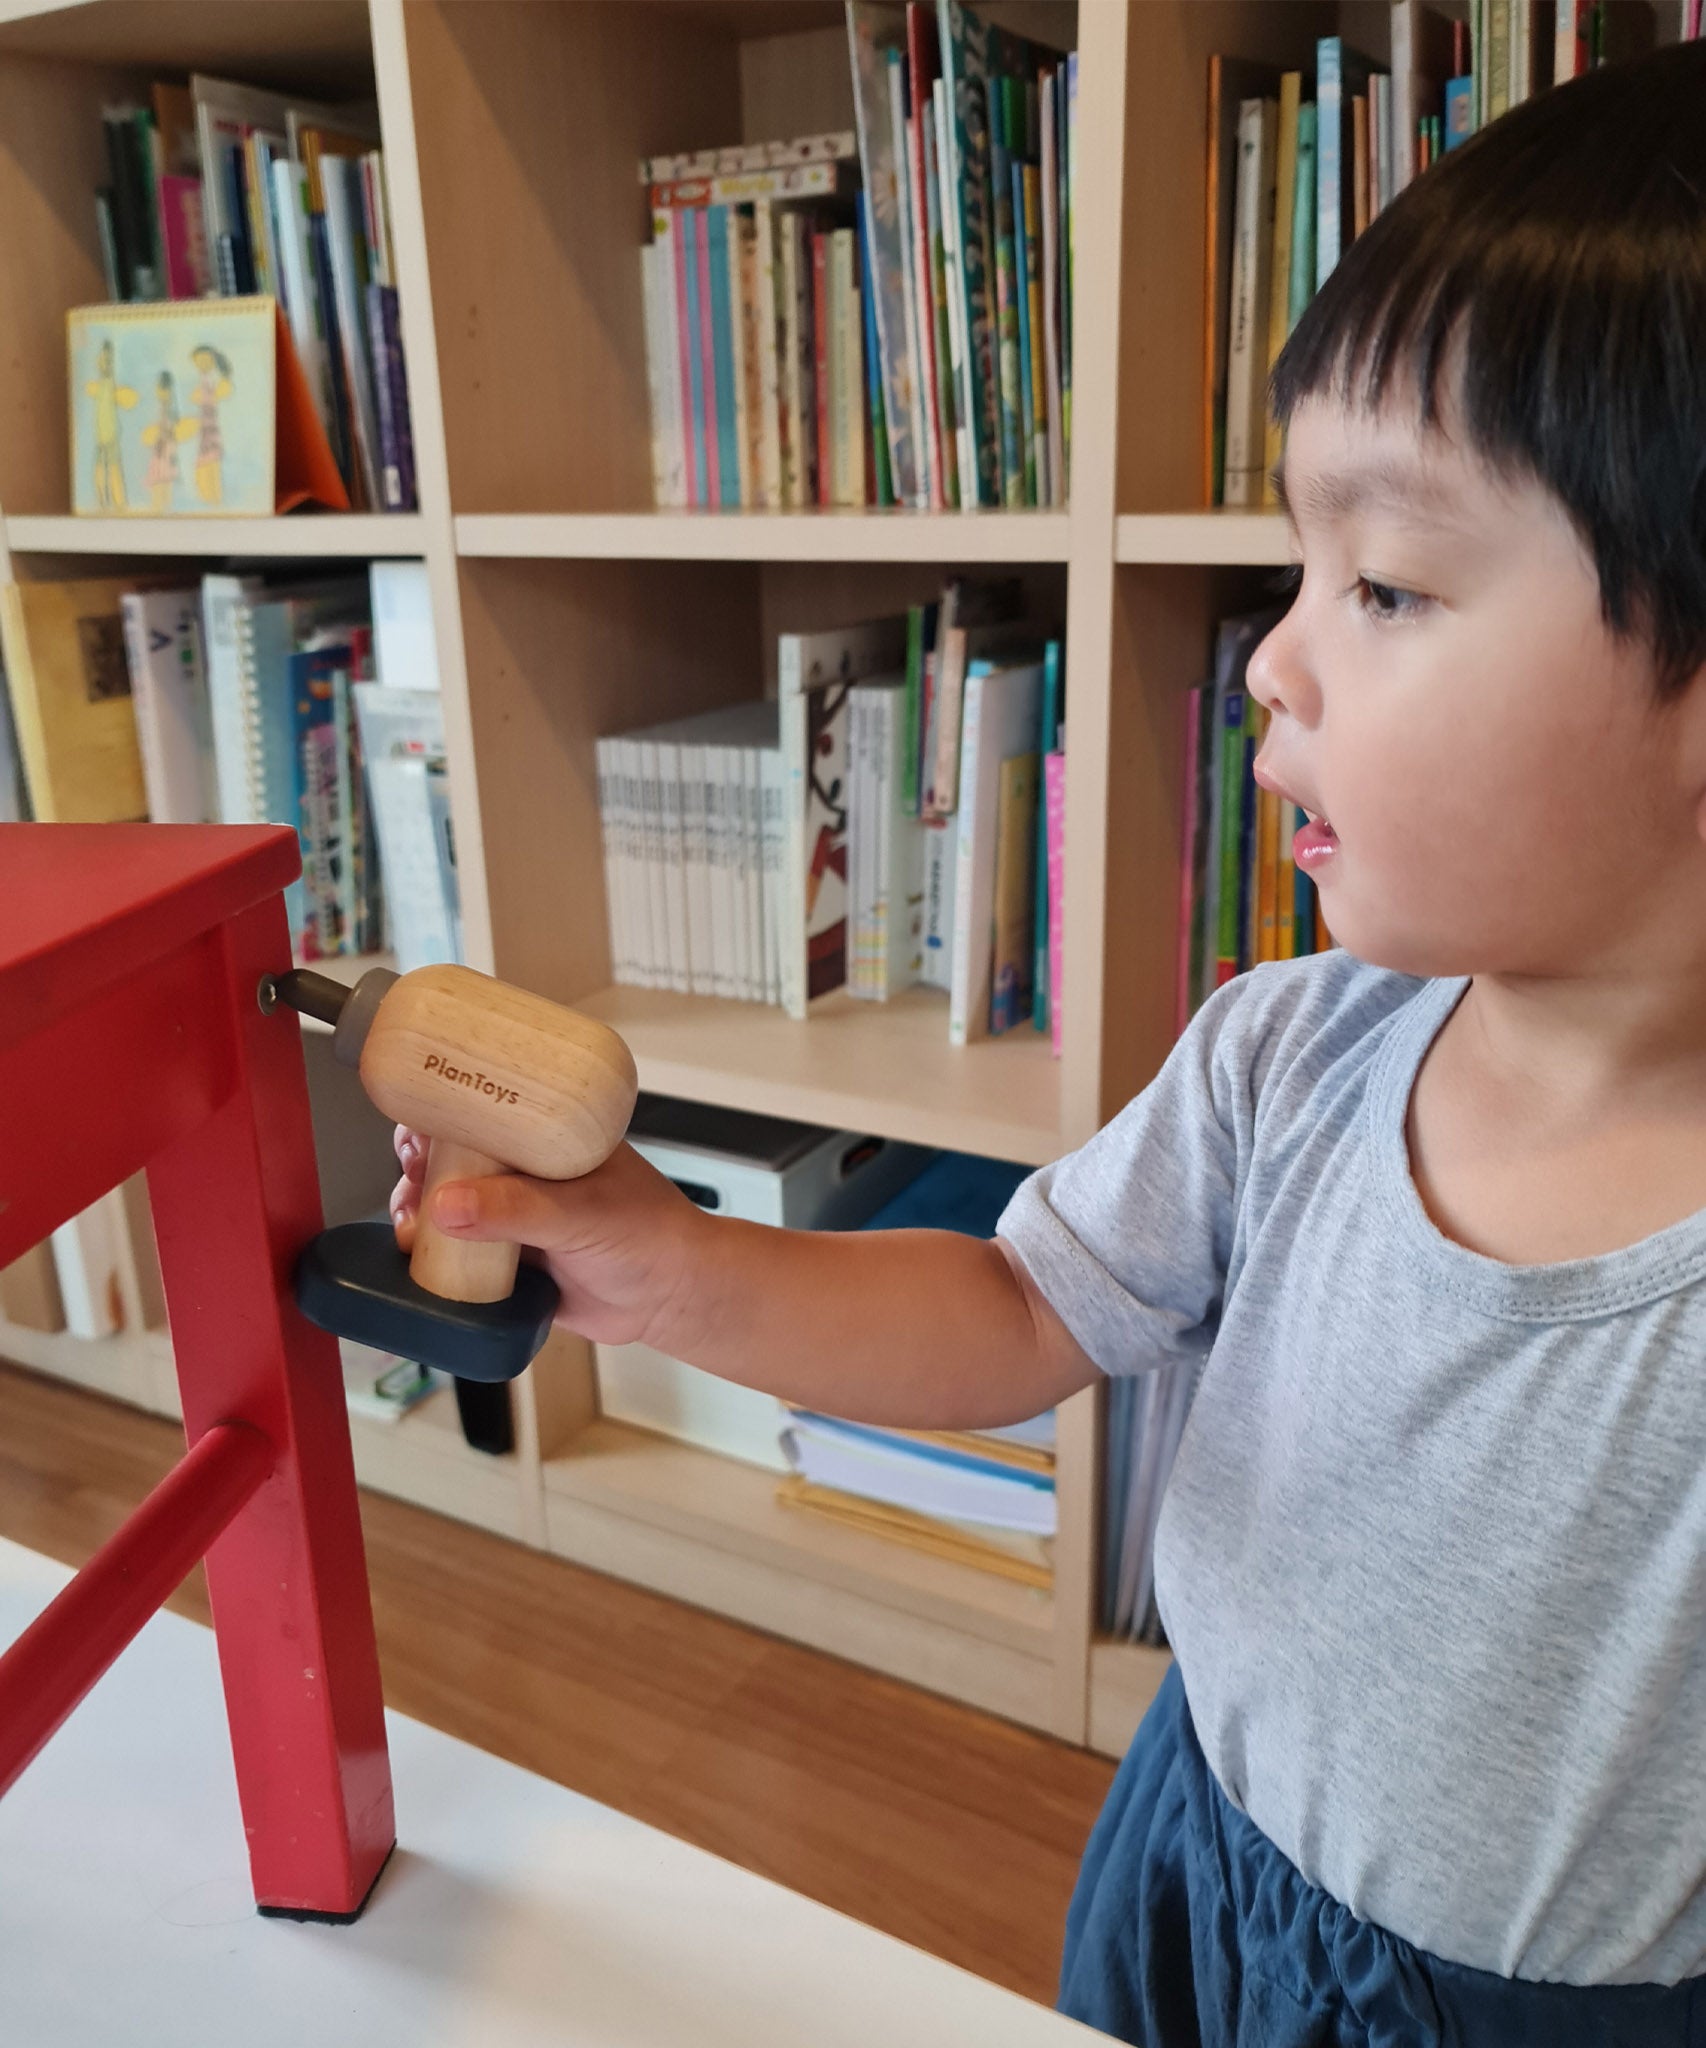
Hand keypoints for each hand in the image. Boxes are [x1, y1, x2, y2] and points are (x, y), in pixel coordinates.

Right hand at [389, 1125, 703, 1348]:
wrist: (670, 1300)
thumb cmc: (648, 1235)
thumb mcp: (583, 1212)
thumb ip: (517, 1209)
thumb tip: (447, 1204)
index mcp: (547, 1136)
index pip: (483, 1111)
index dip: (443, 1114)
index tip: (416, 1129)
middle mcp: (525, 1171)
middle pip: (453, 1158)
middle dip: (419, 1168)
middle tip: (411, 1181)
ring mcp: (514, 1215)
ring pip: (448, 1207)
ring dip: (419, 1213)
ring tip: (411, 1228)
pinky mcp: (508, 1260)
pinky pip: (459, 1254)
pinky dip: (433, 1256)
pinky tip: (417, 1259)